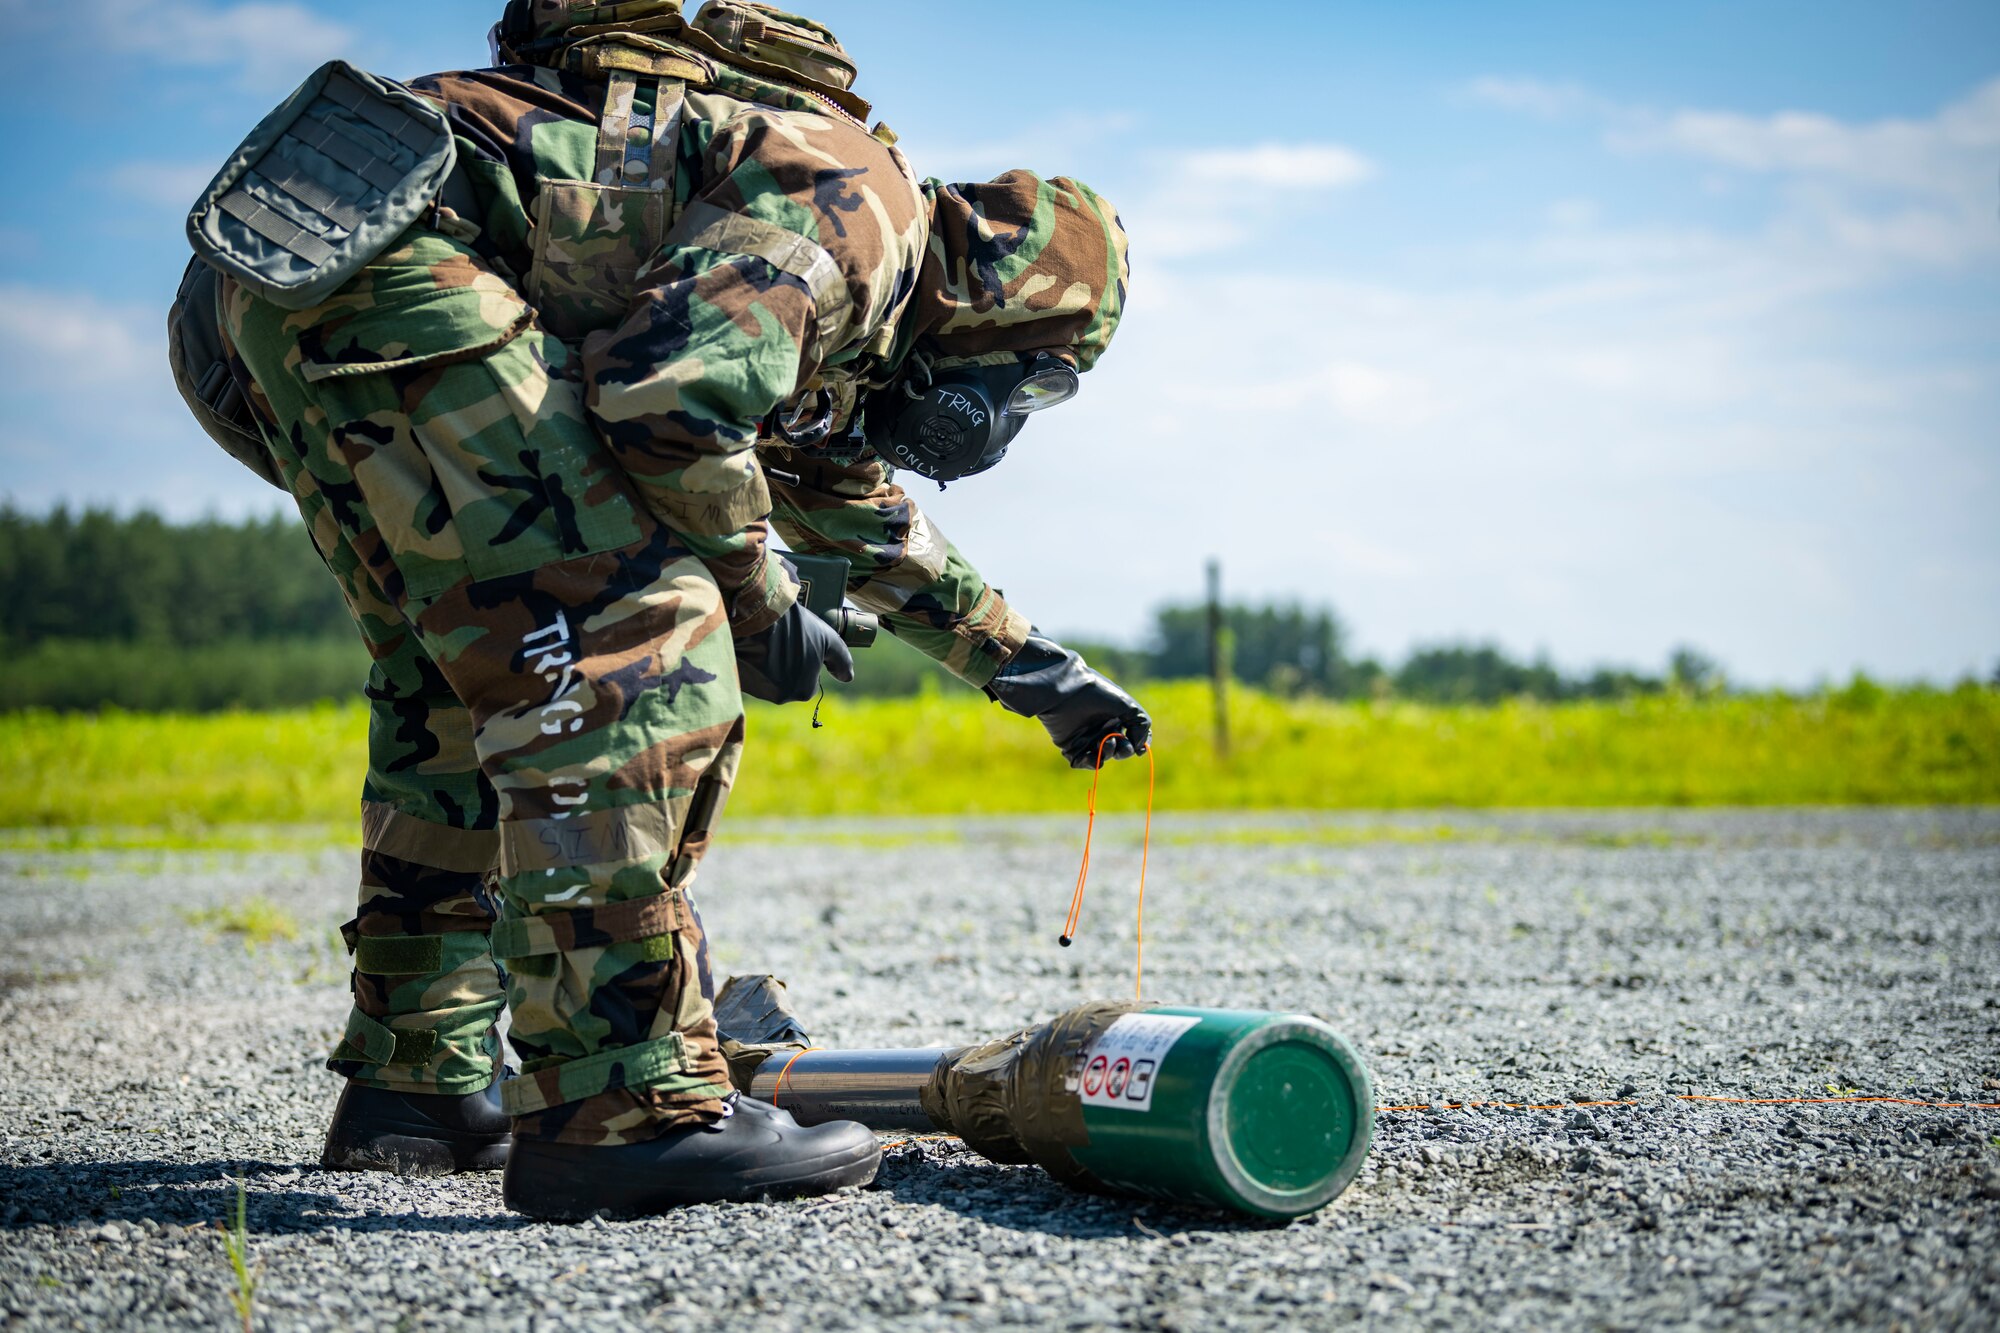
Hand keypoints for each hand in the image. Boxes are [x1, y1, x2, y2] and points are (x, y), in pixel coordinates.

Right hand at [735, 597, 854, 704]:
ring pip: (767, 676)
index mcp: (802, 692)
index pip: (808, 679)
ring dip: (767, 661)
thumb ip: (841, 660)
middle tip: (781, 641)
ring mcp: (756, 689)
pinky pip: (749, 671)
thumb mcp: (827, 639)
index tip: (798, 643)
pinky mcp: (737, 678)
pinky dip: (751, 660)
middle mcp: (779, 697)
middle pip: (787, 679)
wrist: (756, 616)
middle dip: (785, 663)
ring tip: (766, 641)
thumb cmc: (795, 628)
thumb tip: (847, 677)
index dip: (805, 659)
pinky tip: (753, 644)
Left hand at [985, 630, 1152, 768]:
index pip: (1132, 736)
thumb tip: (1140, 748)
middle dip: (1124, 751)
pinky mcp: (1070, 746)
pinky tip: (1095, 756)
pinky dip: (1091, 763)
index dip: (1139, 744)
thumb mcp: (1127, 705)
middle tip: (1122, 744)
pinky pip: (1083, 762)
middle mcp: (1101, 728)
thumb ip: (1141, 725)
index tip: (1141, 749)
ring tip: (1107, 742)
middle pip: (1119, 749)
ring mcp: (1086, 738)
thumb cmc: (1098, 693)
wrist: (1067, 690)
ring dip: (1109, 754)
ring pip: (1103, 757)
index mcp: (1115, 717)